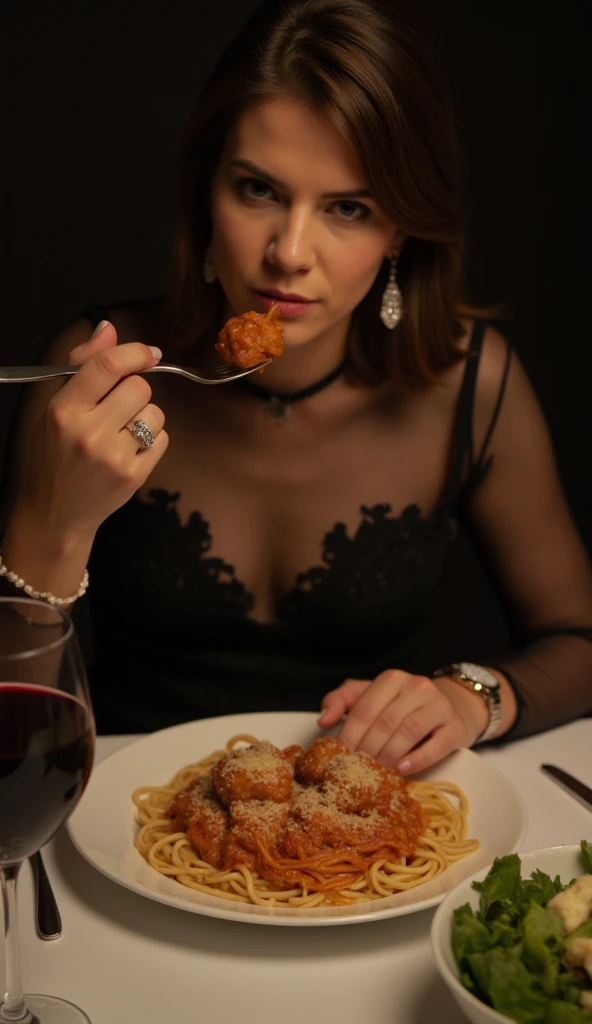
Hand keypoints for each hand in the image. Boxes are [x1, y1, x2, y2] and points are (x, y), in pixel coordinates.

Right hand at [19, 321, 168, 540]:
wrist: (56, 511)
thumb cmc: (54, 454)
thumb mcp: (56, 406)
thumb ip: (82, 366)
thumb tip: (109, 329)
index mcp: (64, 410)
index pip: (108, 365)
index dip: (135, 352)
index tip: (148, 353)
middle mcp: (88, 432)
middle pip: (139, 387)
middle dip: (136, 390)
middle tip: (119, 406)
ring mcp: (113, 457)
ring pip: (155, 412)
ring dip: (145, 416)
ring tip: (122, 431)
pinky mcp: (134, 476)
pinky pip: (163, 438)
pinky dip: (152, 439)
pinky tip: (129, 449)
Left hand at [318, 670, 487, 774]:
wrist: (454, 704)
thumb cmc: (405, 704)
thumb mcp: (373, 695)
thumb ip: (343, 700)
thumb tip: (322, 721)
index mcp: (392, 679)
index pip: (365, 709)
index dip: (349, 735)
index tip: (339, 757)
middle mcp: (416, 687)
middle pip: (385, 722)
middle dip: (367, 750)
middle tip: (355, 771)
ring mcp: (439, 705)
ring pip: (408, 731)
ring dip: (389, 756)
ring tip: (377, 773)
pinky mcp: (456, 727)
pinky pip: (436, 745)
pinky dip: (417, 759)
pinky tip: (403, 769)